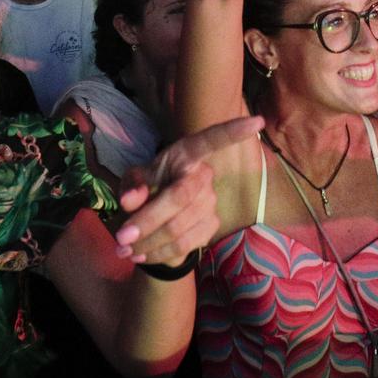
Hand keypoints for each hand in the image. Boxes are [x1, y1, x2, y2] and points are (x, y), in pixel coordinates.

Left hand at [114, 115, 266, 265]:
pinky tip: (142, 255)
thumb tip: (132, 199)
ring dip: (148, 242)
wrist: (158, 218)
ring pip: (178, 227)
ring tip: (122, 249)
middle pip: (179, 197)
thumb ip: (131, 184)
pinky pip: (184, 244)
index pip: (212, 139)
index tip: (257, 122)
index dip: (233, 132)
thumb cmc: (147, 187)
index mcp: (187, 153)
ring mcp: (211, 201)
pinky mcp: (211, 225)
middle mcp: (204, 175)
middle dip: (147, 221)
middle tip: (120, 237)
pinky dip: (159, 253)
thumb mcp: (132, 179)